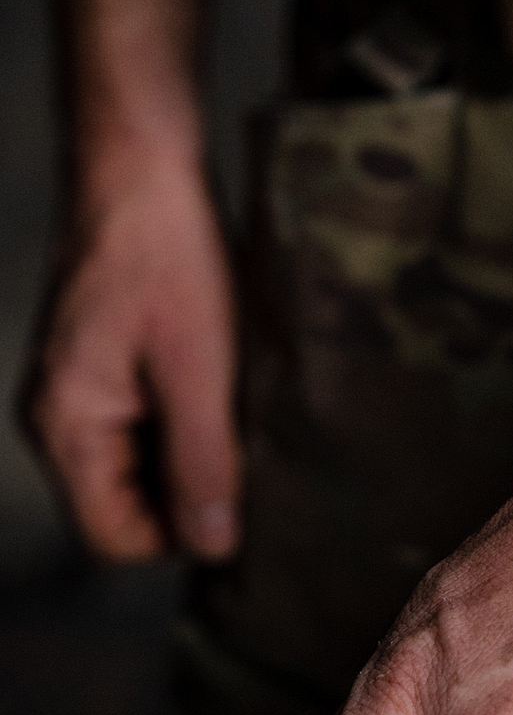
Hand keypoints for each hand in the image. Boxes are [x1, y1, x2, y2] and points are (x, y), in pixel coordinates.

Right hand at [30, 152, 240, 560]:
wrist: (144, 168)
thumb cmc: (165, 257)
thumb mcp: (199, 371)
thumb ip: (203, 463)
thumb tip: (213, 546)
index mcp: (66, 427)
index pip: (114, 538)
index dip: (180, 538)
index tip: (238, 508)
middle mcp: (60, 419)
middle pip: (129, 509)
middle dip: (191, 495)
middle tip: (250, 456)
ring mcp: (80, 395)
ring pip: (144, 471)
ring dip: (195, 457)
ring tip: (236, 414)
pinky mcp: (105, 371)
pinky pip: (148, 428)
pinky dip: (189, 424)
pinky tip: (223, 391)